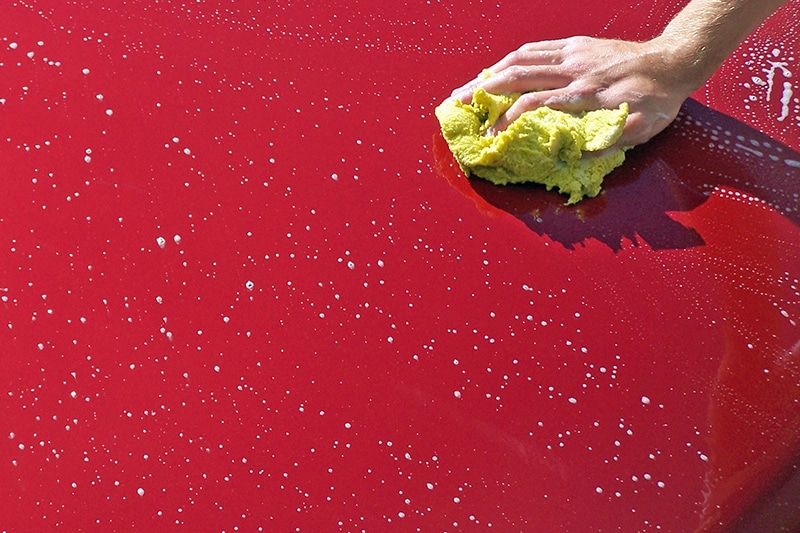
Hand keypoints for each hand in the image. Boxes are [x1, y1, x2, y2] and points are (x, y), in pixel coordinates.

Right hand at [449, 36, 695, 146]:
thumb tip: (577, 157)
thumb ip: (608, 143)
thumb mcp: (641, 130)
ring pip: (522, 59)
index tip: (492, 135)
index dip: (509, 119)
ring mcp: (573, 55)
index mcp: (587, 95)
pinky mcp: (575, 45)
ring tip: (467, 87)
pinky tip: (496, 69)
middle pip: (520, 77)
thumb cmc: (656, 101)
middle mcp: (575, 72)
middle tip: (460, 105)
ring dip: (490, 73)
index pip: (536, 104)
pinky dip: (511, 59)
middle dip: (485, 91)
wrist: (672, 62)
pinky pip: (536, 49)